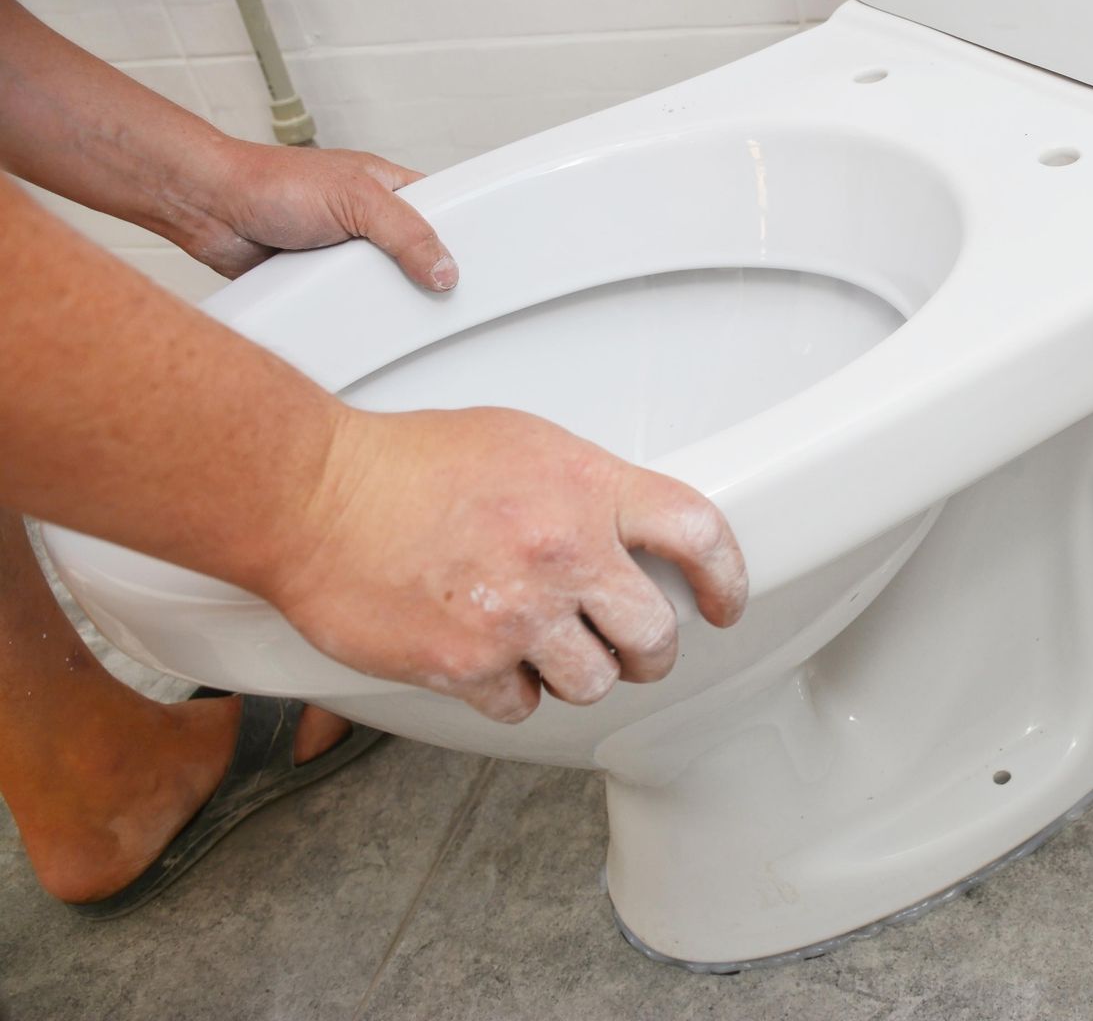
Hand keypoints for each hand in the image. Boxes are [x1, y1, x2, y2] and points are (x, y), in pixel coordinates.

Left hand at [182, 140, 457, 291]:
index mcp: (390, 188)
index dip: (462, 239)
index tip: (477, 269)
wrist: (210, 209)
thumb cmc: (272, 182)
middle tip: (443, 300)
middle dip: (425, 278)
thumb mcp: (356, 199)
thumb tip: (444, 269)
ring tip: (402, 315)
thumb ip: (406, 232)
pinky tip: (361, 322)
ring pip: (385, 286)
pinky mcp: (321, 281)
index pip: (443, 214)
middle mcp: (371, 221)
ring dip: (384, 299)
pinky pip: (350, 304)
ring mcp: (347, 253)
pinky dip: (353, 314)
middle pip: (419, 258)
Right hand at [266, 406, 747, 722]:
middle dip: (651, 650)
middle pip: (656, 633)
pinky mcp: (466, 664)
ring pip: (595, 682)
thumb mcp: (523, 442)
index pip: (700, 534)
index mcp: (587, 487)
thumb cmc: (405, 461)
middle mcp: (564, 551)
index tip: (724, 602)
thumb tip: (626, 529)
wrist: (311, 495)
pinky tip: (488, 661)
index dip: (727, 578)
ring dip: (579, 674)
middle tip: (634, 648)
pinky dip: (510, 693)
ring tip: (547, 649)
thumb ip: (586, 488)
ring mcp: (518, 613)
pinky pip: (522, 705)